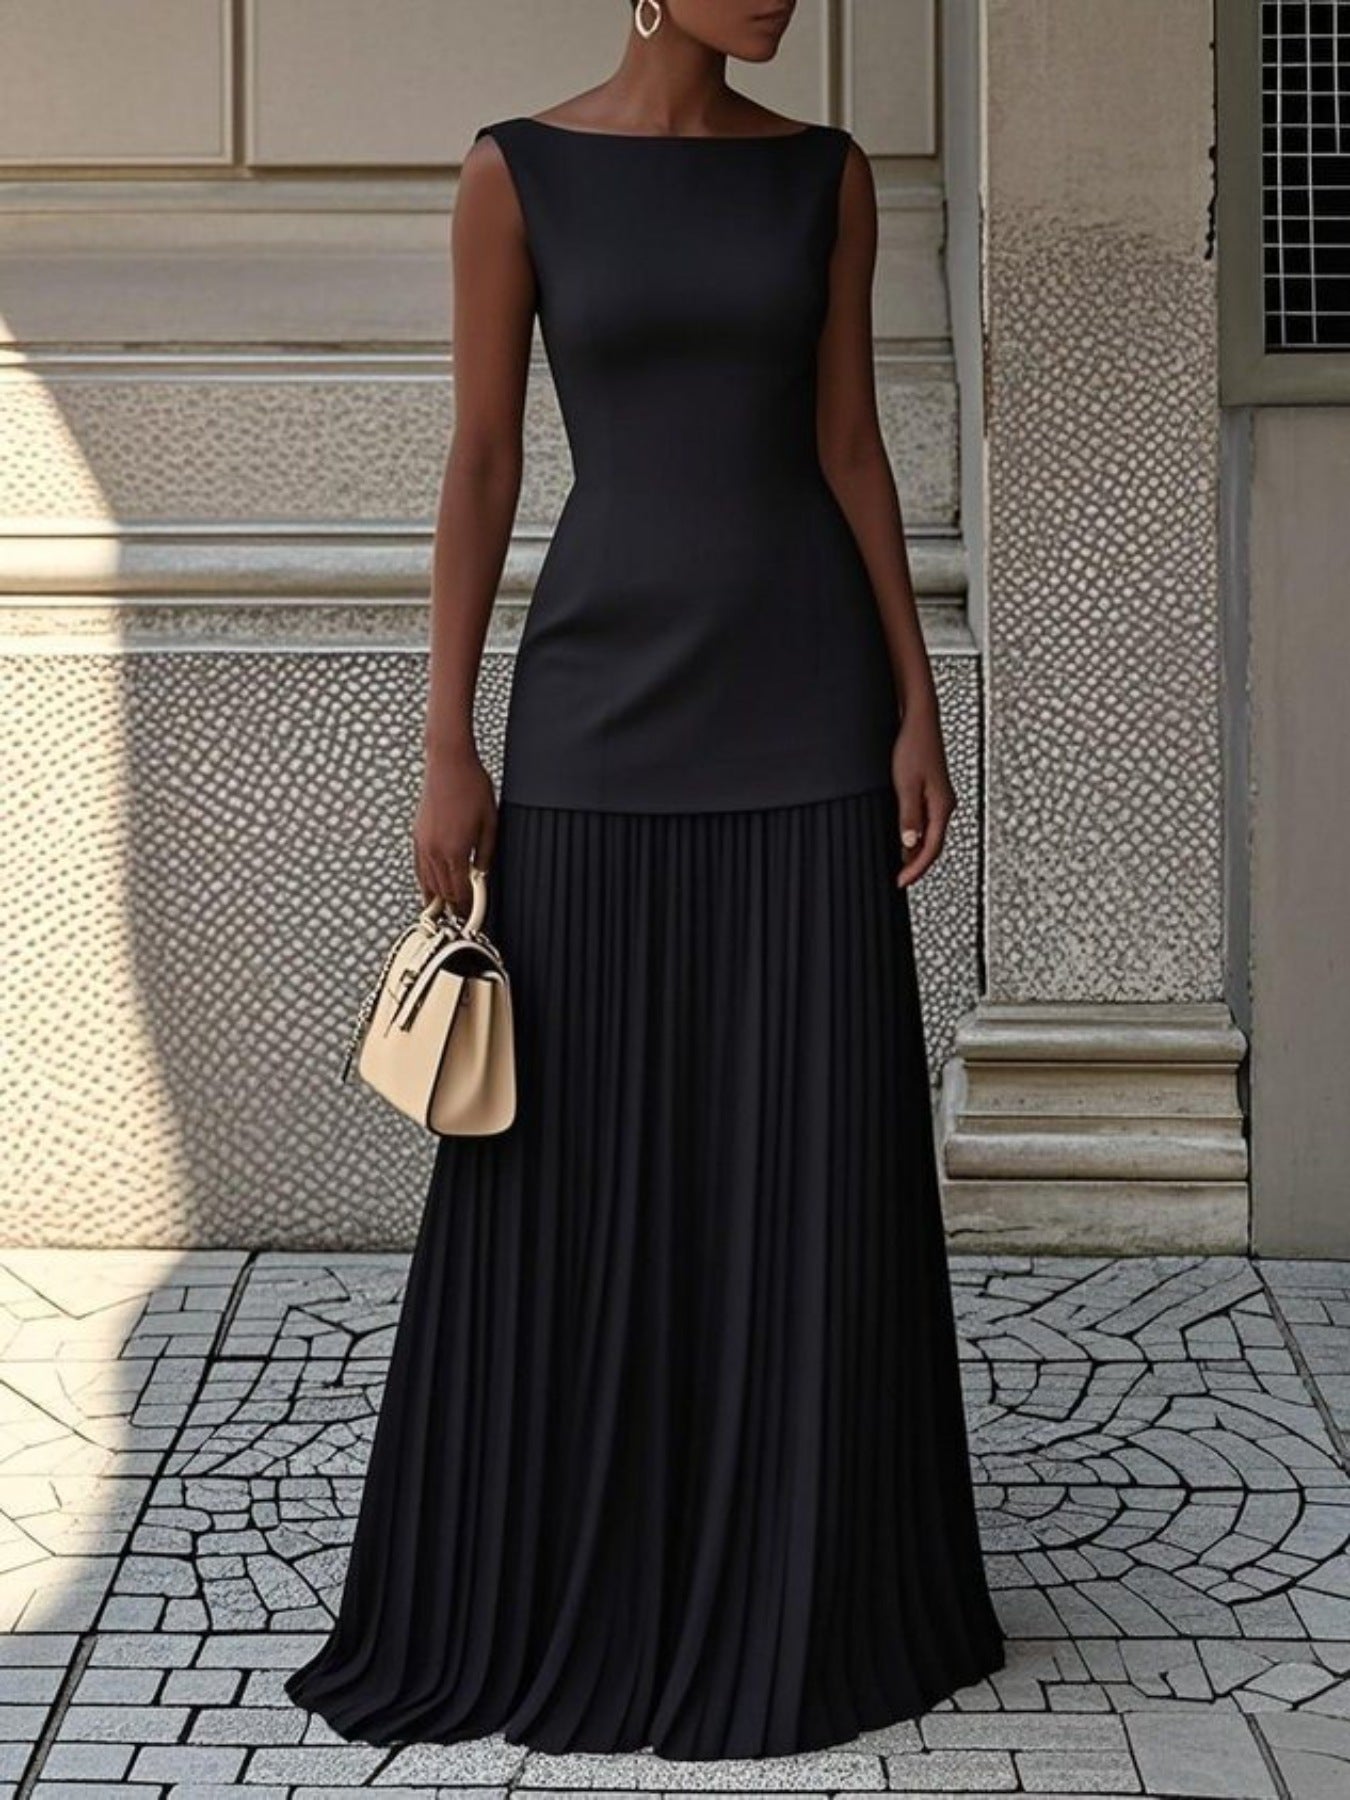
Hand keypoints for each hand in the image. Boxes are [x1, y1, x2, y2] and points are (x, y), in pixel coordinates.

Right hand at [412, 747, 497, 916]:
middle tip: (461, 918)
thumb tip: (483, 874)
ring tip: (444, 911)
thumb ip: (487, 854)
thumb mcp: (490, 822)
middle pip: (443, 891)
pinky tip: (429, 887)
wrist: (448, 762)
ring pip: (427, 882)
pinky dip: (424, 882)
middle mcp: (435, 850)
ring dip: (437, 898)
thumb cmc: (471, 786)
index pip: (460, 891)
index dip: (466, 908)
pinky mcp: (417, 835)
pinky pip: (419, 867)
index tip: (471, 918)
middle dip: (453, 907)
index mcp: (455, 850)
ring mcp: (423, 843)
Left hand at [890, 708, 956, 888]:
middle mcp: (946, 804)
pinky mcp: (933, 791)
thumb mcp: (905, 785)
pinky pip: (928, 821)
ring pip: (931, 833)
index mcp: (942, 806)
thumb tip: (909, 844)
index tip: (902, 881)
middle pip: (934, 844)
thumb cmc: (914, 746)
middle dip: (918, 864)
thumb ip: (909, 817)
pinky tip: (906, 838)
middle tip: (902, 879)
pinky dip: (917, 834)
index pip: (932, 848)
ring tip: (902, 865)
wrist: (919, 719)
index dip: (916, 868)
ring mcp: (941, 798)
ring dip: (918, 851)